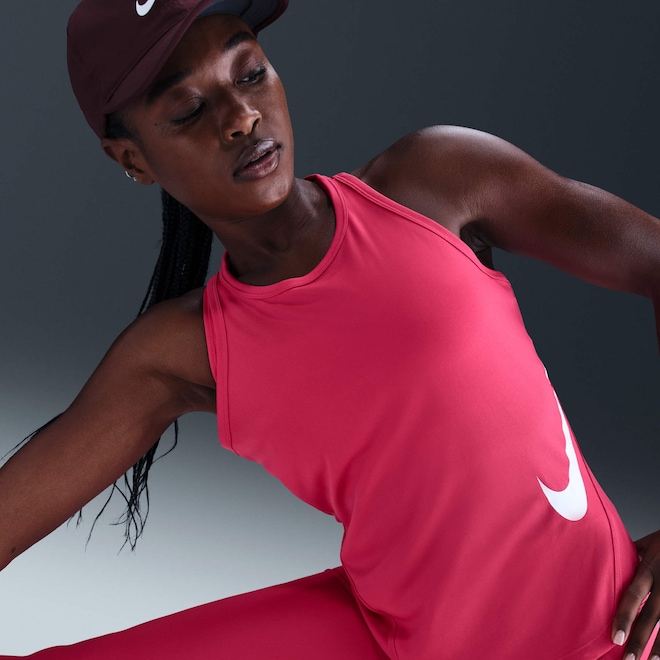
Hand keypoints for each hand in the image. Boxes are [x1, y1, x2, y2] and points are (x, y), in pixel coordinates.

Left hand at [612, 530, 659, 658]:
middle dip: (639, 639)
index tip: (615, 637)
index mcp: (649, 566)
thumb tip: (606, 555)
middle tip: (626, 659)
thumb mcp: (647, 543)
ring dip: (659, 645)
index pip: (633, 595)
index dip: (624, 616)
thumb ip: (630, 554)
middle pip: (651, 615)